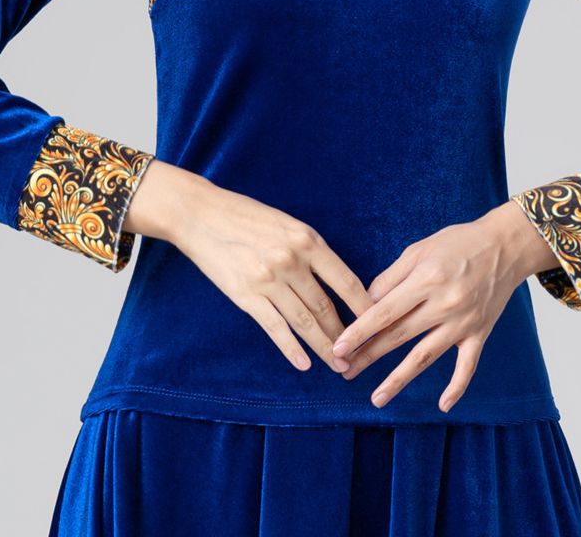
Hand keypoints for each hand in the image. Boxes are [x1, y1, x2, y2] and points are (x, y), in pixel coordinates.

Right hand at [172, 178, 375, 374]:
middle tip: (360, 356)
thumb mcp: (287, 224)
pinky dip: (291, 349)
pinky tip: (304, 364)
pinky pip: (275, 328)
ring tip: (339, 365)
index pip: (346, 281)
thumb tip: (335, 282)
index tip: (378, 325)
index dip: (364, 307)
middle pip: (327, 307)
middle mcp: (292, 260)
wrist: (201, 214)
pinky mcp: (246, 295)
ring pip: (305, 321)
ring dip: (324, 347)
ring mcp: (268, 279)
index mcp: (307, 240)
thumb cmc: (247, 217)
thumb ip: (310, 250)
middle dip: (346, 335)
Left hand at [329, 207, 529, 412]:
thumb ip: (391, 277)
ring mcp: (464, 322)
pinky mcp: (480, 333)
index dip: (360, 332)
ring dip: (399, 379)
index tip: (339, 347)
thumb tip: (367, 303)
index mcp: (426, 279)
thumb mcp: (419, 249)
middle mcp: (444, 304)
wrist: (505, 246)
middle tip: (344, 371)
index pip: (385, 312)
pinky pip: (467, 366)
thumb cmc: (458, 242)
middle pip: (399, 336)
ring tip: (376, 397)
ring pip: (425, 357)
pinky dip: (456, 387)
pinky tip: (442, 405)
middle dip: (369, 356)